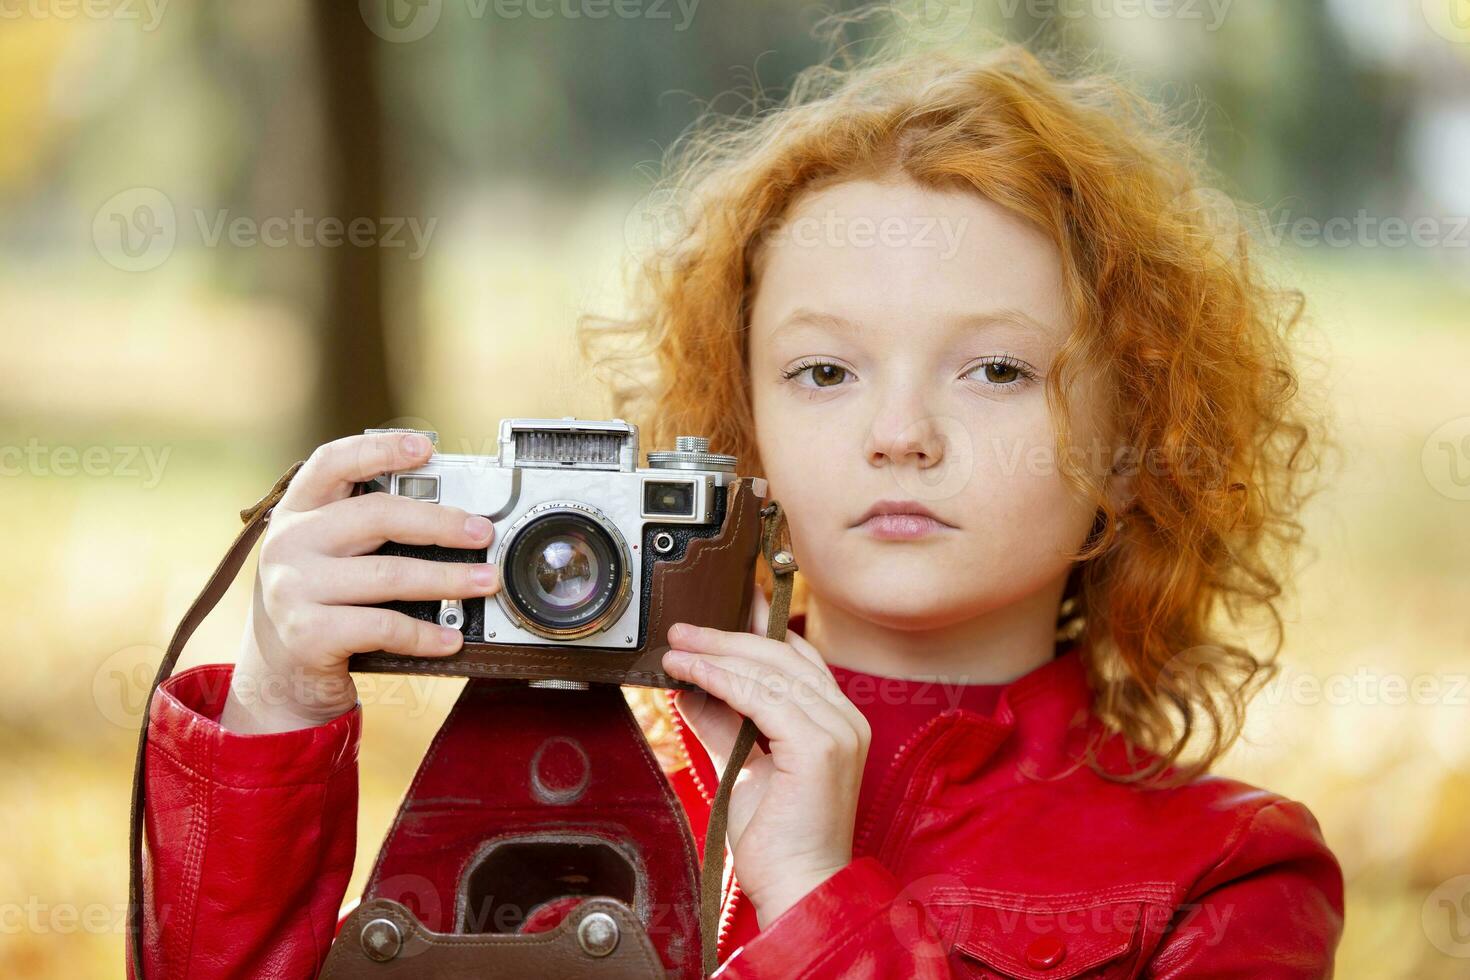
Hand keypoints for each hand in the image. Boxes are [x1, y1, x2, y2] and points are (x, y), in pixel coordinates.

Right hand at [219, 431, 501, 733]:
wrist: (281, 674)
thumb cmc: (319, 602)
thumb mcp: (328, 554)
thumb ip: (366, 528)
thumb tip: (452, 517)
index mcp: (297, 511)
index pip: (333, 462)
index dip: (379, 449)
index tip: (425, 448)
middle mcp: (289, 543)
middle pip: (376, 515)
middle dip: (440, 523)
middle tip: (482, 533)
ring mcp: (294, 589)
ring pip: (388, 575)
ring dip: (448, 578)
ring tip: (484, 582)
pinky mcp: (308, 634)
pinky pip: (383, 626)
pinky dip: (424, 634)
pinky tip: (450, 638)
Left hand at [662, 590, 869, 925]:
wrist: (798, 889)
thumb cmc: (776, 840)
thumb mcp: (744, 768)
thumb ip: (724, 726)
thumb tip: (691, 691)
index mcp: (837, 721)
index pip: (797, 657)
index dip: (757, 629)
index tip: (719, 610)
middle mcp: (845, 719)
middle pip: (783, 655)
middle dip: (727, 636)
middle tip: (682, 630)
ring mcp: (837, 730)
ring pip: (769, 670)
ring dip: (715, 654)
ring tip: (676, 650)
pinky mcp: (819, 746)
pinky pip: (760, 696)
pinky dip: (720, 679)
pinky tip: (689, 673)